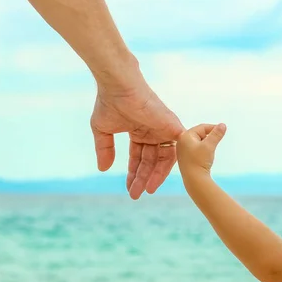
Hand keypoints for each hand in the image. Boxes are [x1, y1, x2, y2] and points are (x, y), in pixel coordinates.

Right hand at [91, 78, 184, 199]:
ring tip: (146, 190)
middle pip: (151, 161)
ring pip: (163, 158)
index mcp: (139, 131)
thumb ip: (105, 149)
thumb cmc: (109, 103)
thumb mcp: (103, 130)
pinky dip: (171, 165)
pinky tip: (160, 178)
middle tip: (136, 194)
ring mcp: (163, 129)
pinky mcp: (172, 127)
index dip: (134, 173)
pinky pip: (177, 149)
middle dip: (143, 178)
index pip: (139, 157)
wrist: (118, 86)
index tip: (129, 188)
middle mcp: (153, 132)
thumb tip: (103, 169)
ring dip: (155, 175)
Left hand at [177, 123, 226, 176]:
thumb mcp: (209, 145)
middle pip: (198, 133)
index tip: (222, 130)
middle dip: (209, 134)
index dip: (213, 127)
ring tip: (212, 146)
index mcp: (185, 136)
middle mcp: (181, 141)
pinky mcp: (185, 156)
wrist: (193, 179)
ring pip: (197, 141)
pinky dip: (202, 148)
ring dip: (206, 141)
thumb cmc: (199, 161)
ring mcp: (182, 149)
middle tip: (218, 137)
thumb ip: (216, 134)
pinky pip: (195, 147)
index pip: (201, 127)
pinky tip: (206, 153)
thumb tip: (223, 125)